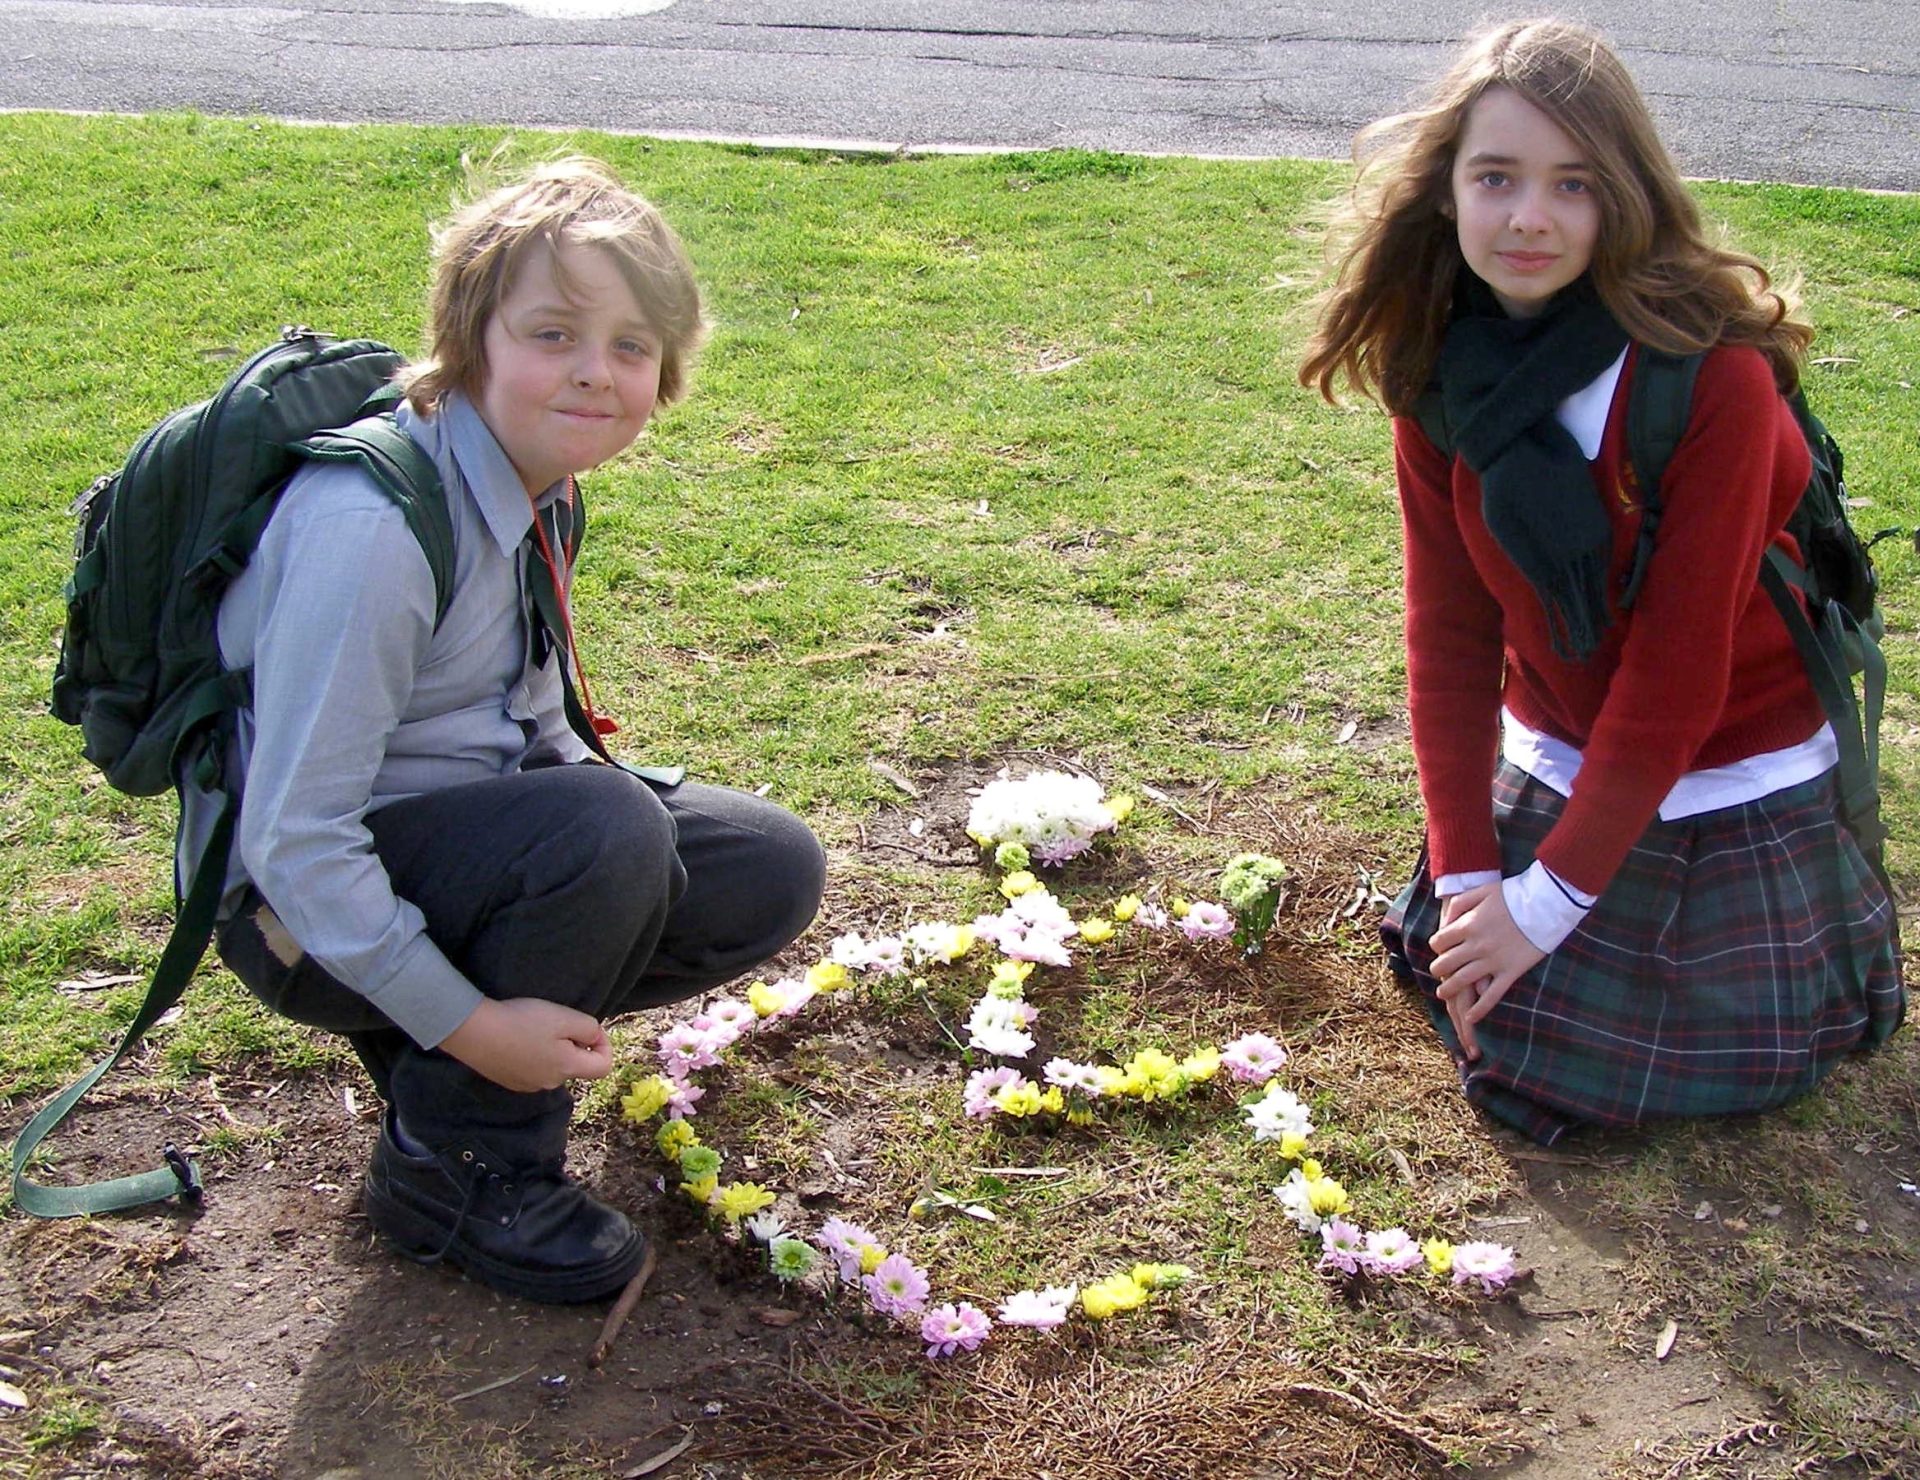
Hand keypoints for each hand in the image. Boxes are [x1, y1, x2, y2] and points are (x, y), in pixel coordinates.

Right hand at [439, 997, 612, 1091]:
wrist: (475, 1032)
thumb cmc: (522, 1021)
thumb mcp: (563, 1017)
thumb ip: (589, 1028)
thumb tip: (595, 1038)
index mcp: (567, 1068)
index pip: (604, 1067)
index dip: (604, 1045)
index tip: (588, 1028)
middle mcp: (550, 1083)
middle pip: (577, 1065)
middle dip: (574, 1044)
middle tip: (555, 1022)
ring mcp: (528, 1085)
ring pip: (553, 1066)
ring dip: (553, 1049)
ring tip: (533, 1028)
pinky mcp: (509, 1081)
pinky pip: (532, 1068)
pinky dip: (532, 1054)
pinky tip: (517, 1038)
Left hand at [1428, 883, 1546, 1062]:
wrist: (1545, 903)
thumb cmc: (1513, 894)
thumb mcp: (1481, 891)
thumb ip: (1461, 903)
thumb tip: (1447, 919)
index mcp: (1467, 925)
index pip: (1439, 942)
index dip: (1436, 946)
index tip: (1440, 948)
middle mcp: (1476, 946)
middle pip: (1446, 964)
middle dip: (1438, 969)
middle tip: (1437, 971)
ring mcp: (1493, 961)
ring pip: (1463, 981)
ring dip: (1449, 990)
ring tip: (1443, 994)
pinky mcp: (1511, 972)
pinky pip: (1492, 996)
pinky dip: (1480, 1009)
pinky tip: (1471, 1017)